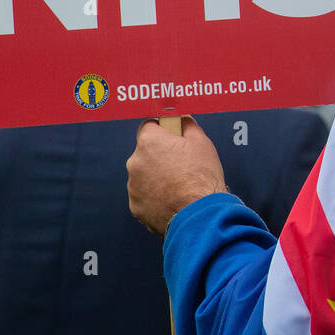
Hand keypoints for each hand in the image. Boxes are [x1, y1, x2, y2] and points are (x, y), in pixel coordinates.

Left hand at [127, 116, 228, 235]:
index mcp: (150, 142)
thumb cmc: (201, 177)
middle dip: (160, 155)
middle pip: (145, 152)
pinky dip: (154, 196)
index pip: (148, 126)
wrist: (198, 213)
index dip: (162, 130)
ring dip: (156, 176)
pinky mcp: (135, 206)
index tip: (171, 136)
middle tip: (181, 163)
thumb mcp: (202, 142)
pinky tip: (172, 199)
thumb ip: (188, 125)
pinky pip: (144, 195)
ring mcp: (133, 186)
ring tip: (179, 185)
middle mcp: (135, 162)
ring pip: (144, 175)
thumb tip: (183, 120)